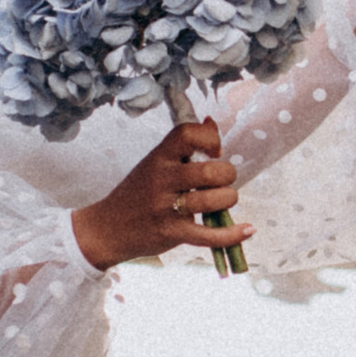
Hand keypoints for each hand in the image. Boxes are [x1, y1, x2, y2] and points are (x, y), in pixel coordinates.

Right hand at [72, 119, 249, 270]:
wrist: (106, 229)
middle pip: (210, 171)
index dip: (210, 138)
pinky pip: (209, 235)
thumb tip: (212, 121)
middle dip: (228, 175)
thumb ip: (182, 146)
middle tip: (222, 182)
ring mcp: (166, 208)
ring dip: (229, 199)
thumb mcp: (154, 164)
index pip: (187, 133)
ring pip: (213, 200)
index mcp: (159, 157)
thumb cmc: (136, 193)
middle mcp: (162, 179)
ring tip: (224, 201)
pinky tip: (248, 230)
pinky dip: (233, 234)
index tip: (214, 151)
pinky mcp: (172, 233)